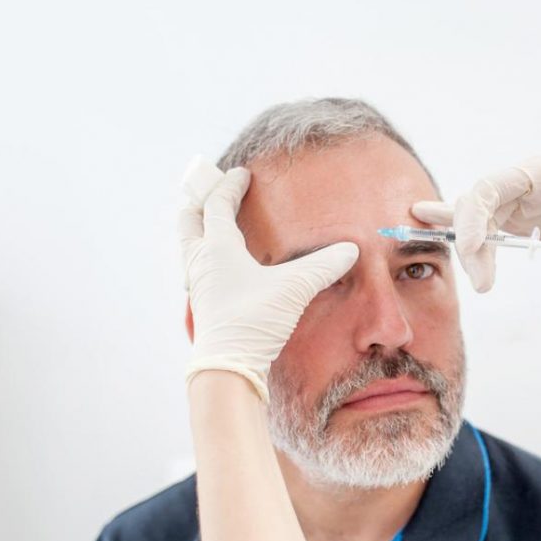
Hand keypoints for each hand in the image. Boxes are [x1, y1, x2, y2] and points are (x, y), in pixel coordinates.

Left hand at [178, 157, 358, 402]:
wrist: (229, 366)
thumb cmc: (254, 321)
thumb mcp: (294, 288)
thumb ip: (323, 266)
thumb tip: (350, 249)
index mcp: (217, 247)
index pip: (218, 204)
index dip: (230, 185)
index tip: (241, 174)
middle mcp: (201, 262)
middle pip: (189, 220)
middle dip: (199, 202)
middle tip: (210, 191)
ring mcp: (198, 284)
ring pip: (189, 245)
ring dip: (199, 229)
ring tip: (213, 225)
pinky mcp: (203, 304)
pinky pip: (197, 268)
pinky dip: (206, 255)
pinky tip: (222, 267)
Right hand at [412, 155, 540, 291]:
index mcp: (540, 172)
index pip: (492, 186)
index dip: (474, 213)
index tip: (473, 247)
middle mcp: (521, 183)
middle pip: (476, 206)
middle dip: (472, 243)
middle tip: (482, 283)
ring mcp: (514, 200)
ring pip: (474, 220)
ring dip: (471, 252)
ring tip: (483, 285)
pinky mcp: (512, 219)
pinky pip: (478, 223)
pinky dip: (456, 228)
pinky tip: (425, 223)